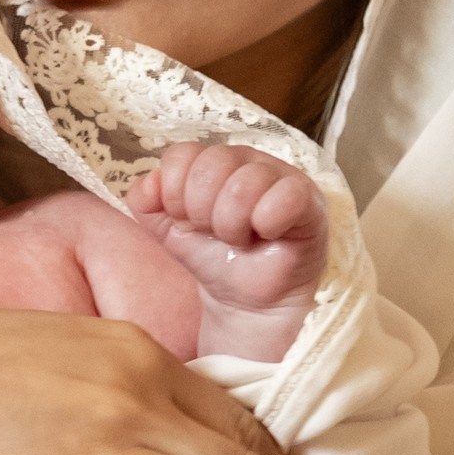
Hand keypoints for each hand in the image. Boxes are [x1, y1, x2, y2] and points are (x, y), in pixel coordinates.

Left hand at [128, 143, 327, 355]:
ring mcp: (279, 174)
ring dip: (233, 226)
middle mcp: (246, 159)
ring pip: (242, 185)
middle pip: (209, 167)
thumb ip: (146, 202)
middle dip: (203, 215)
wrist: (246, 299)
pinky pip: (283, 196)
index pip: (181, 155)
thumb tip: (150, 182)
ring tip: (242, 239)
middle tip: (218, 235)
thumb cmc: (213, 257)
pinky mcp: (307, 198)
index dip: (176, 196)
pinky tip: (268, 235)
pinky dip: (267, 222)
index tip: (188, 222)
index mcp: (211, 160)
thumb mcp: (167, 230)